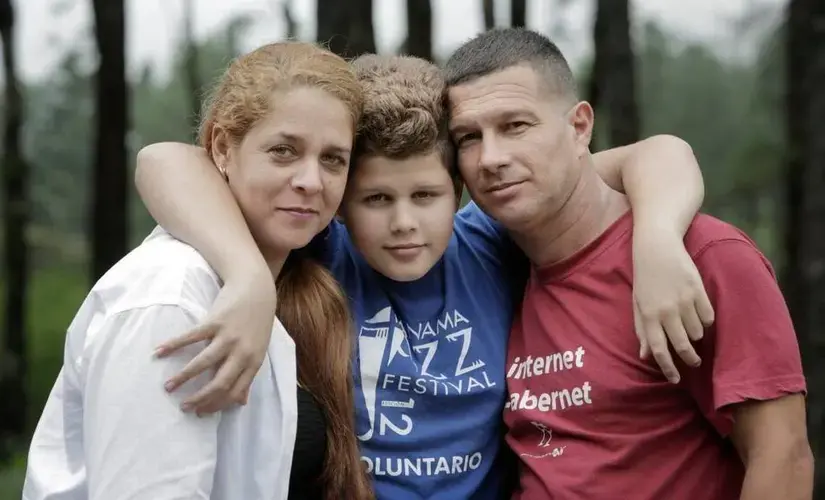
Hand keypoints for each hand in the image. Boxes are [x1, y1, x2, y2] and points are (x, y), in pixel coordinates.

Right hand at [154, 269, 276, 413]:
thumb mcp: (258, 351)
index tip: (199, 412)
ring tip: (168, 387)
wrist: (257, 290)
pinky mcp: (215, 321)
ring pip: (203, 363)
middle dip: (200, 398)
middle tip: (183, 407)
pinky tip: (159, 352)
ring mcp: (229, 336)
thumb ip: (248, 375)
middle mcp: (242, 352)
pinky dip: (174, 345)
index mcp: (254, 362)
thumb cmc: (256, 324)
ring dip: (183, 377)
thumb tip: (241, 402)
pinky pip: (191, 337)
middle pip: (220, 383)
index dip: (216, 405)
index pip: (234, 392)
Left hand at [632, 227, 714, 382]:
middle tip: (694, 362)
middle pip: (683, 345)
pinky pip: (708, 317)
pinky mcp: (698, 290)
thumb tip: (645, 356)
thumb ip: (642, 330)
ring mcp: (683, 300)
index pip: (659, 349)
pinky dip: (706, 321)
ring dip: (696, 336)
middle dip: (690, 358)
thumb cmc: (644, 278)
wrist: (657, 247)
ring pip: (697, 332)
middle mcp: (666, 310)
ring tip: (690, 328)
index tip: (676, 379)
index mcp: (648, 314)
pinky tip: (699, 315)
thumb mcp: (638, 303)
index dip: (668, 367)